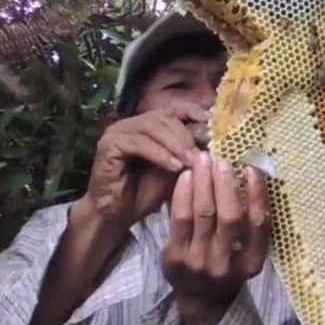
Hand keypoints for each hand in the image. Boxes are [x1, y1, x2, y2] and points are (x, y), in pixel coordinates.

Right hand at [80, 102, 209, 231]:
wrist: (118, 214)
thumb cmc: (146, 192)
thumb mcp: (175, 169)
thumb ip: (189, 153)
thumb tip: (216, 143)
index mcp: (148, 124)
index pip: (174, 110)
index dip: (194, 113)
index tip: (213, 123)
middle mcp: (132, 123)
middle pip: (166, 117)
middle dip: (188, 134)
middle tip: (204, 153)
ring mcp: (118, 131)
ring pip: (154, 127)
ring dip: (177, 145)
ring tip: (192, 161)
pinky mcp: (109, 144)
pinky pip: (140, 144)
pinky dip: (160, 155)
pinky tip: (175, 167)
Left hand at [163, 150, 271, 317]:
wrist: (201, 299)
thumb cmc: (229, 265)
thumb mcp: (247, 253)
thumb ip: (250, 223)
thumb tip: (246, 174)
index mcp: (253, 262)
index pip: (259, 224)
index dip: (257, 194)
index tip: (252, 169)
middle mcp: (228, 264)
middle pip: (229, 217)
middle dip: (226, 185)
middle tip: (222, 160)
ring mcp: (200, 262)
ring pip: (203, 214)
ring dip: (203, 183)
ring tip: (202, 160)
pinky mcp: (176, 258)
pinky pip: (179, 219)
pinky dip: (183, 194)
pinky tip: (185, 177)